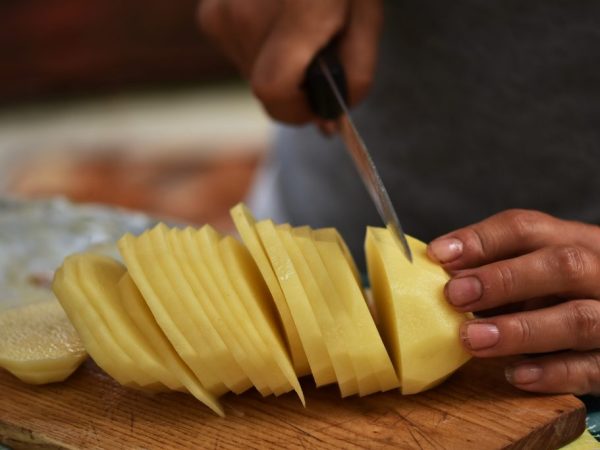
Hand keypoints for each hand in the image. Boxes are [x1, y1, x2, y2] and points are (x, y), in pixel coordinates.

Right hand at [198, 0, 382, 123]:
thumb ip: (355, 75)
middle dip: (295, 88)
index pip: (273, 89)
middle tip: (317, 56)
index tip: (317, 106)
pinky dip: (262, 50)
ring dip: (278, 67)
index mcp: (299, 8)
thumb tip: (329, 121)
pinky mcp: (209, 13)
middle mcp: (246, 11)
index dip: (296, 110)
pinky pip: (238, 54)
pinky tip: (278, 19)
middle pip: (264, 88)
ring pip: (250, 73)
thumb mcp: (367, 18)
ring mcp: (220, 11)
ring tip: (298, 28)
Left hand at [427, 209, 599, 394]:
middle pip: (563, 265)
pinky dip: (549, 372)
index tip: (439, 255)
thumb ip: (496, 269)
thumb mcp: (532, 273)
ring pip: (578, 318)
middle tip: (456, 295)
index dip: (481, 240)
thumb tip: (443, 273)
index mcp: (576, 241)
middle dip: (503, 279)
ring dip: (520, 329)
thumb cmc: (556, 297)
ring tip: (473, 338)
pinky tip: (514, 373)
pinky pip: (588, 368)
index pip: (528, 228)